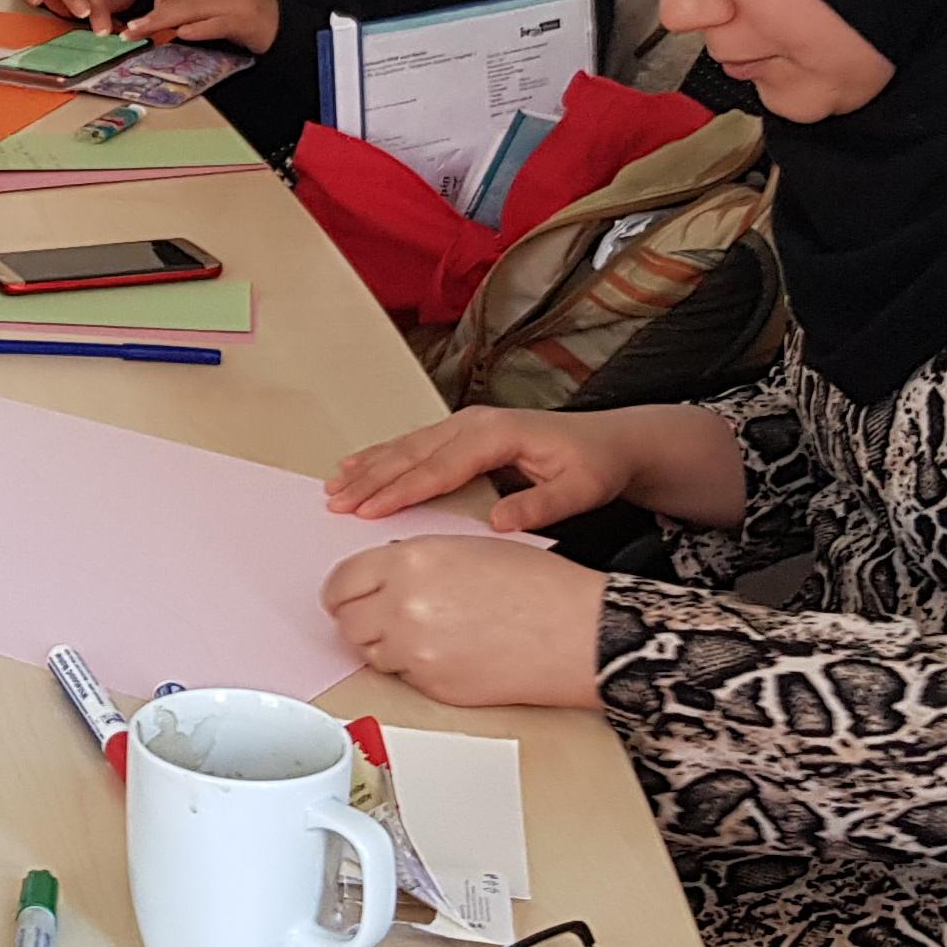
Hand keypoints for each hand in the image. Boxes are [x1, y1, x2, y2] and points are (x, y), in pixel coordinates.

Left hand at [132, 0, 279, 53]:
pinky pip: (215, 23)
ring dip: (164, 21)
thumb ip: (194, 3)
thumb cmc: (249, 16)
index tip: (155, 10)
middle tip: (133, 29)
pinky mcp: (244, 21)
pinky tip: (182, 35)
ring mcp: (236, 1)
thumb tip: (159, 16)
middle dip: (154, 12)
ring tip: (144, 33)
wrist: (284, 27)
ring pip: (193, 7)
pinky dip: (197, 29)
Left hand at [321, 536, 606, 710]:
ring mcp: (416, 652)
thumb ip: (414, 560)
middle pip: (346, 622)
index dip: (342, 590)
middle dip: (359, 617)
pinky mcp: (433, 687)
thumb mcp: (467, 546)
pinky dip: (414, 666)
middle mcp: (404, 607)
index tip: (346, 594)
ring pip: (370, 653)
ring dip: (384, 643)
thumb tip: (382, 575)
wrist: (578, 632)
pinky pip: (402, 677)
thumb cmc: (539, 586)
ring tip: (424, 631)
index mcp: (410, 562)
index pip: (341, 582)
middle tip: (381, 614)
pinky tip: (448, 650)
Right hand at [329, 401, 747, 531]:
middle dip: (371, 478)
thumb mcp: (580, 491)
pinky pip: (415, 444)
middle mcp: (477, 423)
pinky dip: (383, 456)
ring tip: (335, 485)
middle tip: (336, 502)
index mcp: (499, 434)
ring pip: (407, 446)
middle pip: (413, 453)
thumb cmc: (596, 466)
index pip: (440, 467)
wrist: (611, 442)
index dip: (402, 490)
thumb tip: (498, 523)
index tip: (370, 509)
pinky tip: (358, 465)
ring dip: (369, 466)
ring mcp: (467, 424)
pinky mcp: (464, 432)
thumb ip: (539, 507)